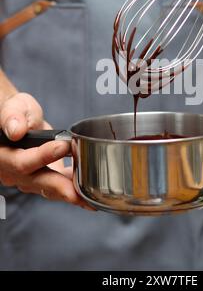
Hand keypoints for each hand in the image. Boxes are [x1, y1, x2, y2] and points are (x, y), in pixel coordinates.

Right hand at [0, 92, 92, 209]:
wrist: (20, 122)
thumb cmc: (16, 113)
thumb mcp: (14, 107)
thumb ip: (13, 116)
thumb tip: (16, 130)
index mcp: (2, 155)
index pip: (20, 161)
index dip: (42, 156)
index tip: (62, 146)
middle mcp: (12, 172)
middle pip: (37, 181)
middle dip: (59, 187)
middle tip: (77, 192)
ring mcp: (28, 179)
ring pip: (49, 188)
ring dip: (69, 193)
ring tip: (88, 198)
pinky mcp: (44, 179)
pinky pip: (58, 187)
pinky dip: (74, 188)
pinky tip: (89, 192)